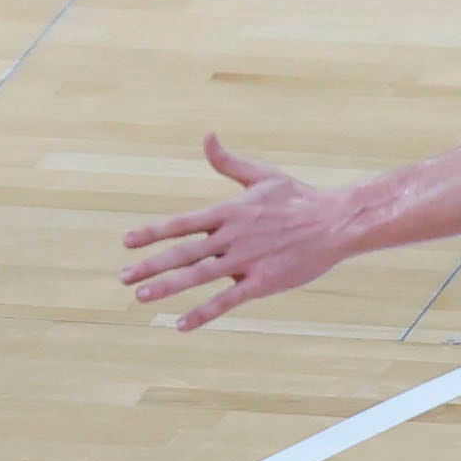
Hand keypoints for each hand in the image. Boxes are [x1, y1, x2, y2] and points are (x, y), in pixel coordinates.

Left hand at [121, 135, 360, 330]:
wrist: (337, 223)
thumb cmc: (299, 197)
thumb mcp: (261, 175)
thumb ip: (228, 162)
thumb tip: (207, 137)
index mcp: (228, 212)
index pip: (180, 224)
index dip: (152, 233)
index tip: (126, 242)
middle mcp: (231, 237)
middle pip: (183, 253)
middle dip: (150, 265)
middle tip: (123, 276)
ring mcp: (247, 261)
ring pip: (199, 276)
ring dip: (168, 287)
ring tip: (141, 297)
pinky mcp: (263, 283)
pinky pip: (227, 301)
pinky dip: (203, 312)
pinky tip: (182, 324)